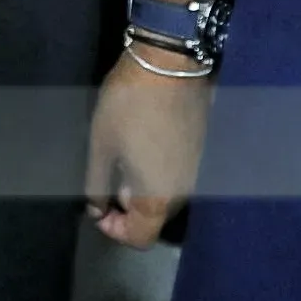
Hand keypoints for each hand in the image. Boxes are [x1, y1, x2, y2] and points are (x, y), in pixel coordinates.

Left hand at [86, 49, 209, 247]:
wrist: (170, 62)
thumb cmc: (128, 106)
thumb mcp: (101, 147)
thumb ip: (96, 187)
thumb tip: (97, 210)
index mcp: (158, 199)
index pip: (140, 238)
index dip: (114, 230)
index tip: (99, 207)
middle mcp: (184, 193)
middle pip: (155, 218)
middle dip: (128, 207)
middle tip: (109, 178)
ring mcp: (198, 172)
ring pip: (168, 196)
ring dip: (145, 188)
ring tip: (126, 157)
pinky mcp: (204, 151)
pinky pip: (179, 175)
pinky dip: (161, 171)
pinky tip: (146, 143)